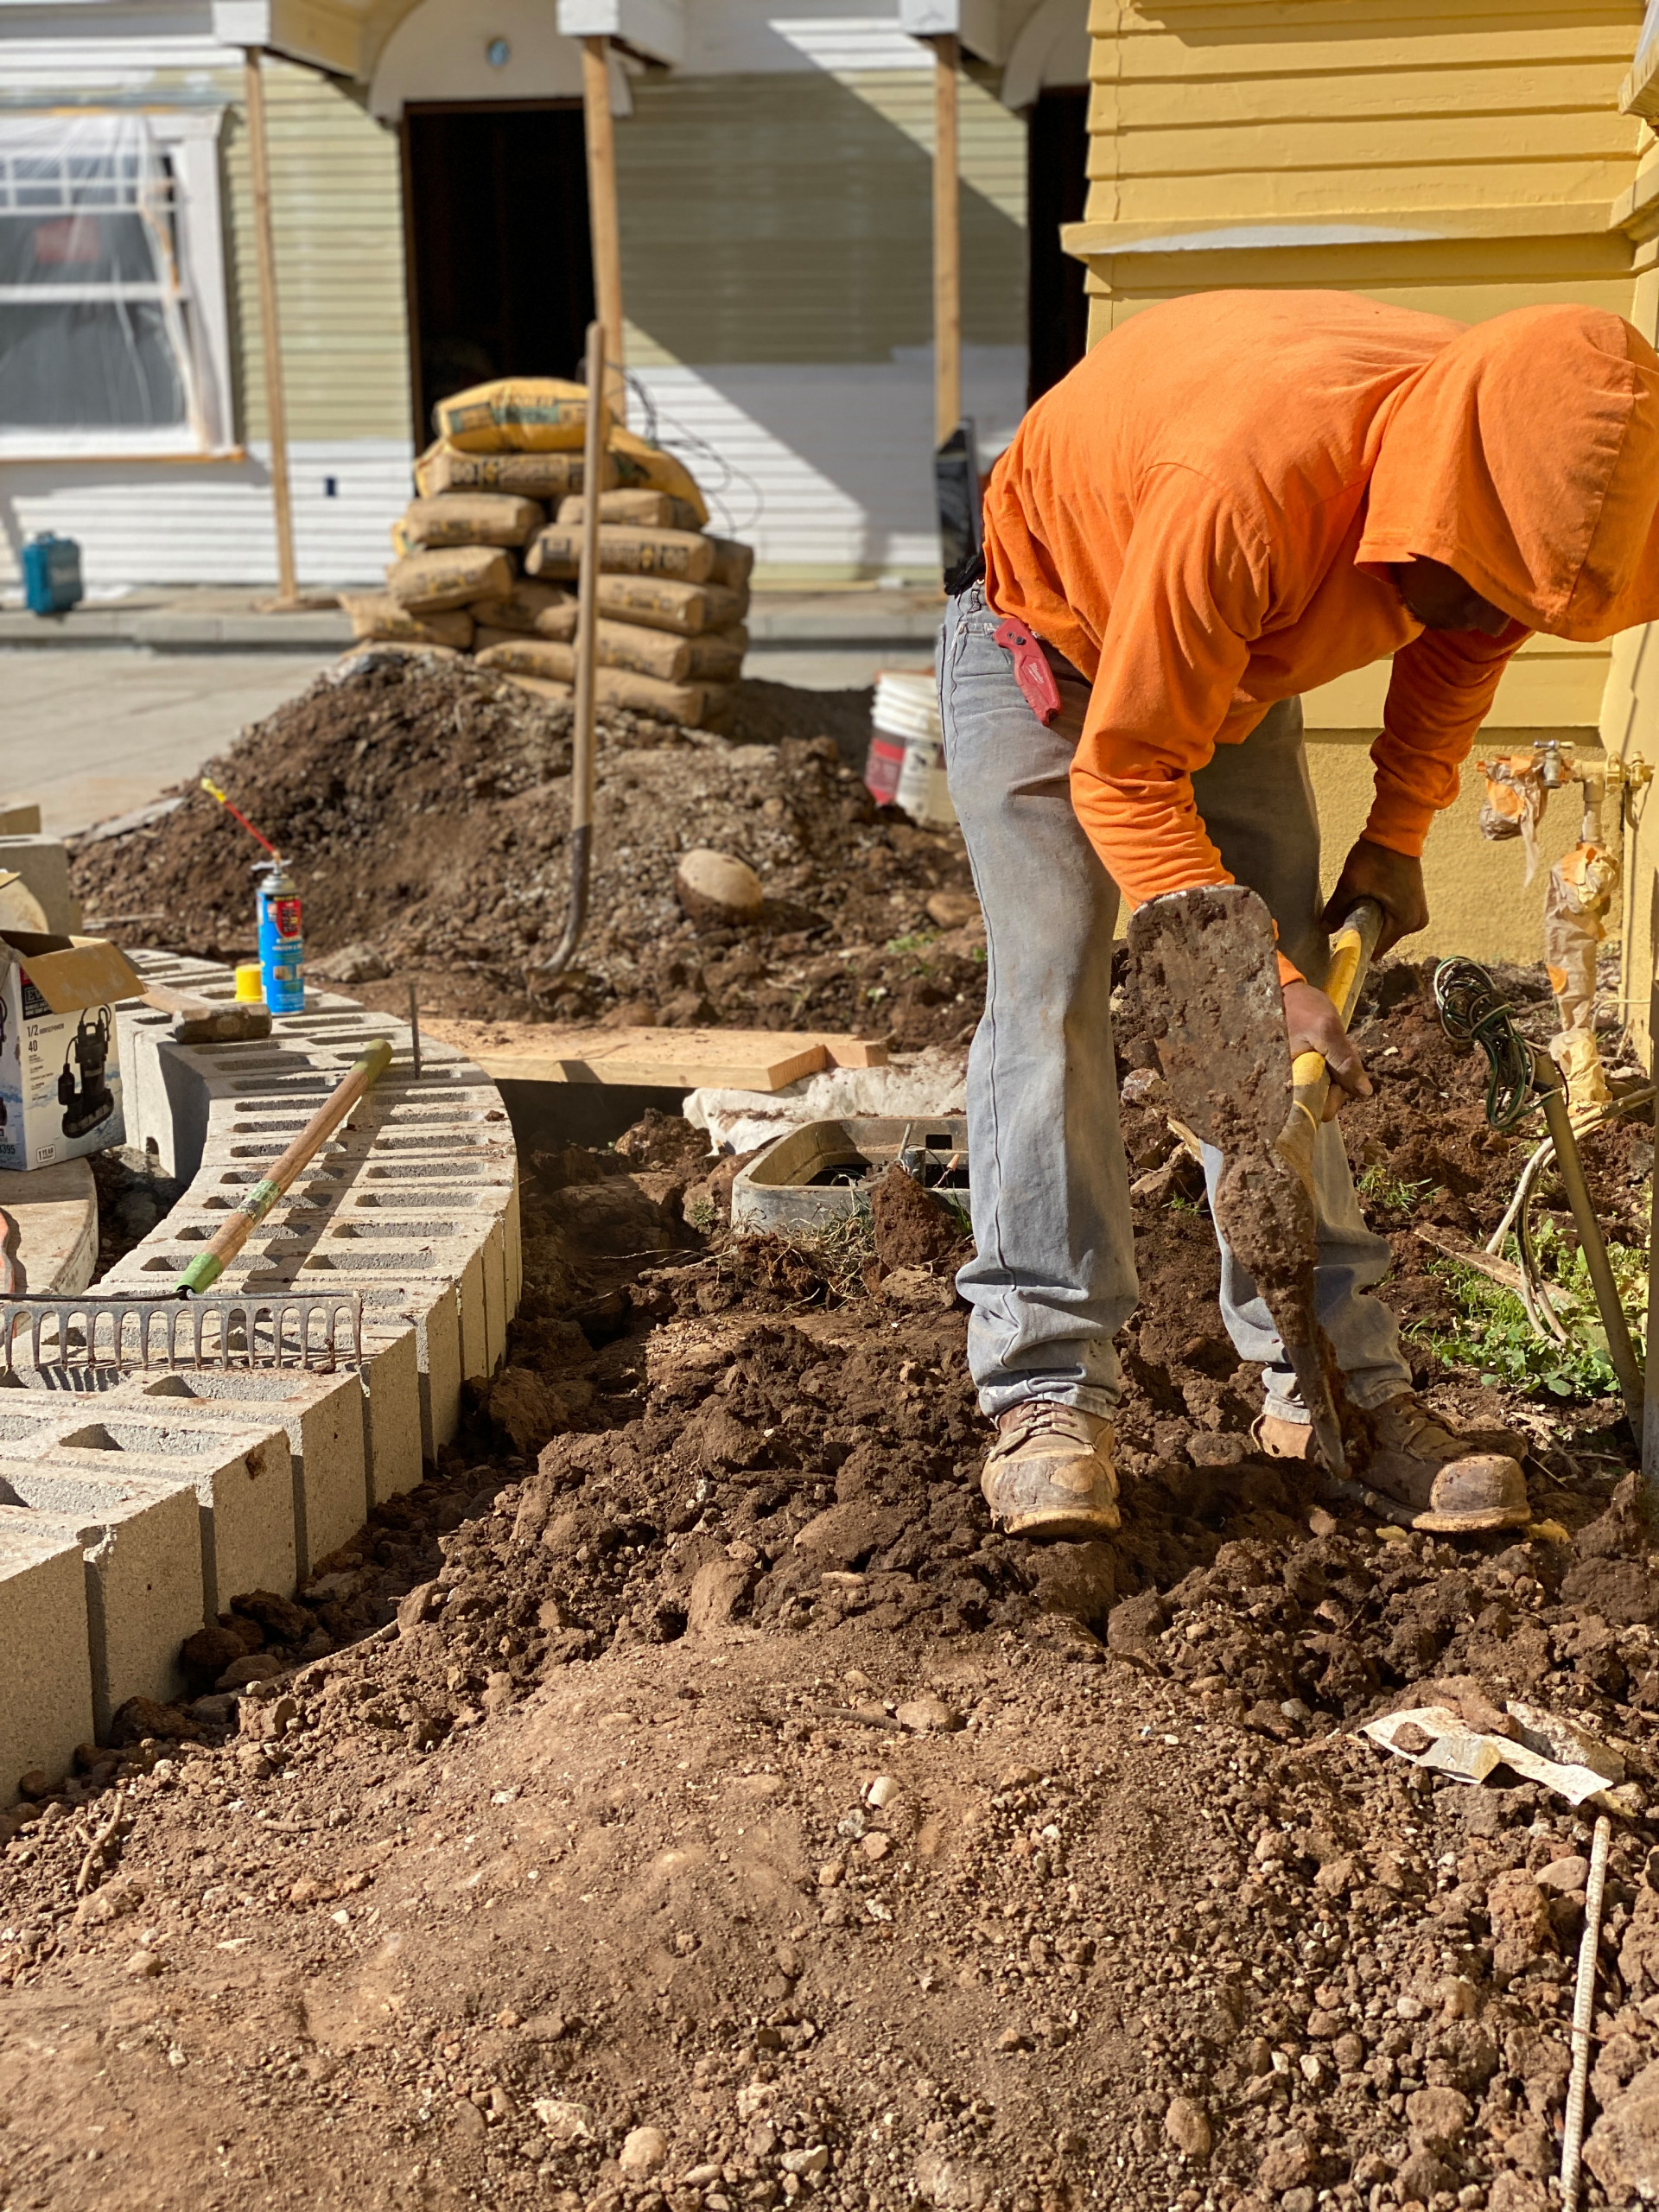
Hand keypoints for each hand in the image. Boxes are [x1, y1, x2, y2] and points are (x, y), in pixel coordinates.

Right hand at [1283, 978, 1371, 1120]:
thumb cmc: (1301, 1008)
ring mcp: (1292, 1079)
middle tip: (1333, 1056)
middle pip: (1321, 1102)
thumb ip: (1344, 1061)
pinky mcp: (1296, 1070)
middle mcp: (1287, 1086)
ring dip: (1333, 1076)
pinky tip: (1324, 1053)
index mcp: (1289, 1082)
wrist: (1282, 991)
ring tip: (1328, 1050)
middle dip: (1335, 1084)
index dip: (1335, 1096)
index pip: (1318, 1109)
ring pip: (1322, 1091)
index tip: (1339, 1076)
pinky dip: (1328, 1070)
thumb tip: (1364, 1092)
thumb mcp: (1326, 1030)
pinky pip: (1318, 1079)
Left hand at [1321, 837, 1427, 957]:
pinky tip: (1370, 896)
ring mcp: (1417, 912)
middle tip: (1350, 907)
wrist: (1397, 832)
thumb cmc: (1377, 856)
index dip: (1356, 943)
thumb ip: (1337, 909)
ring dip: (1370, 918)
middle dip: (1362, 928)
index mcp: (1405, 921)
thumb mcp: (1351, 884)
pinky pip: (1392, 917)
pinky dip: (1378, 911)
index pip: (1376, 948)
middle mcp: (1416, 922)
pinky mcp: (1414, 904)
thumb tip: (1325, 928)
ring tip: (1361, 897)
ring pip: (1385, 927)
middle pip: (1380, 938)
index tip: (1340, 937)